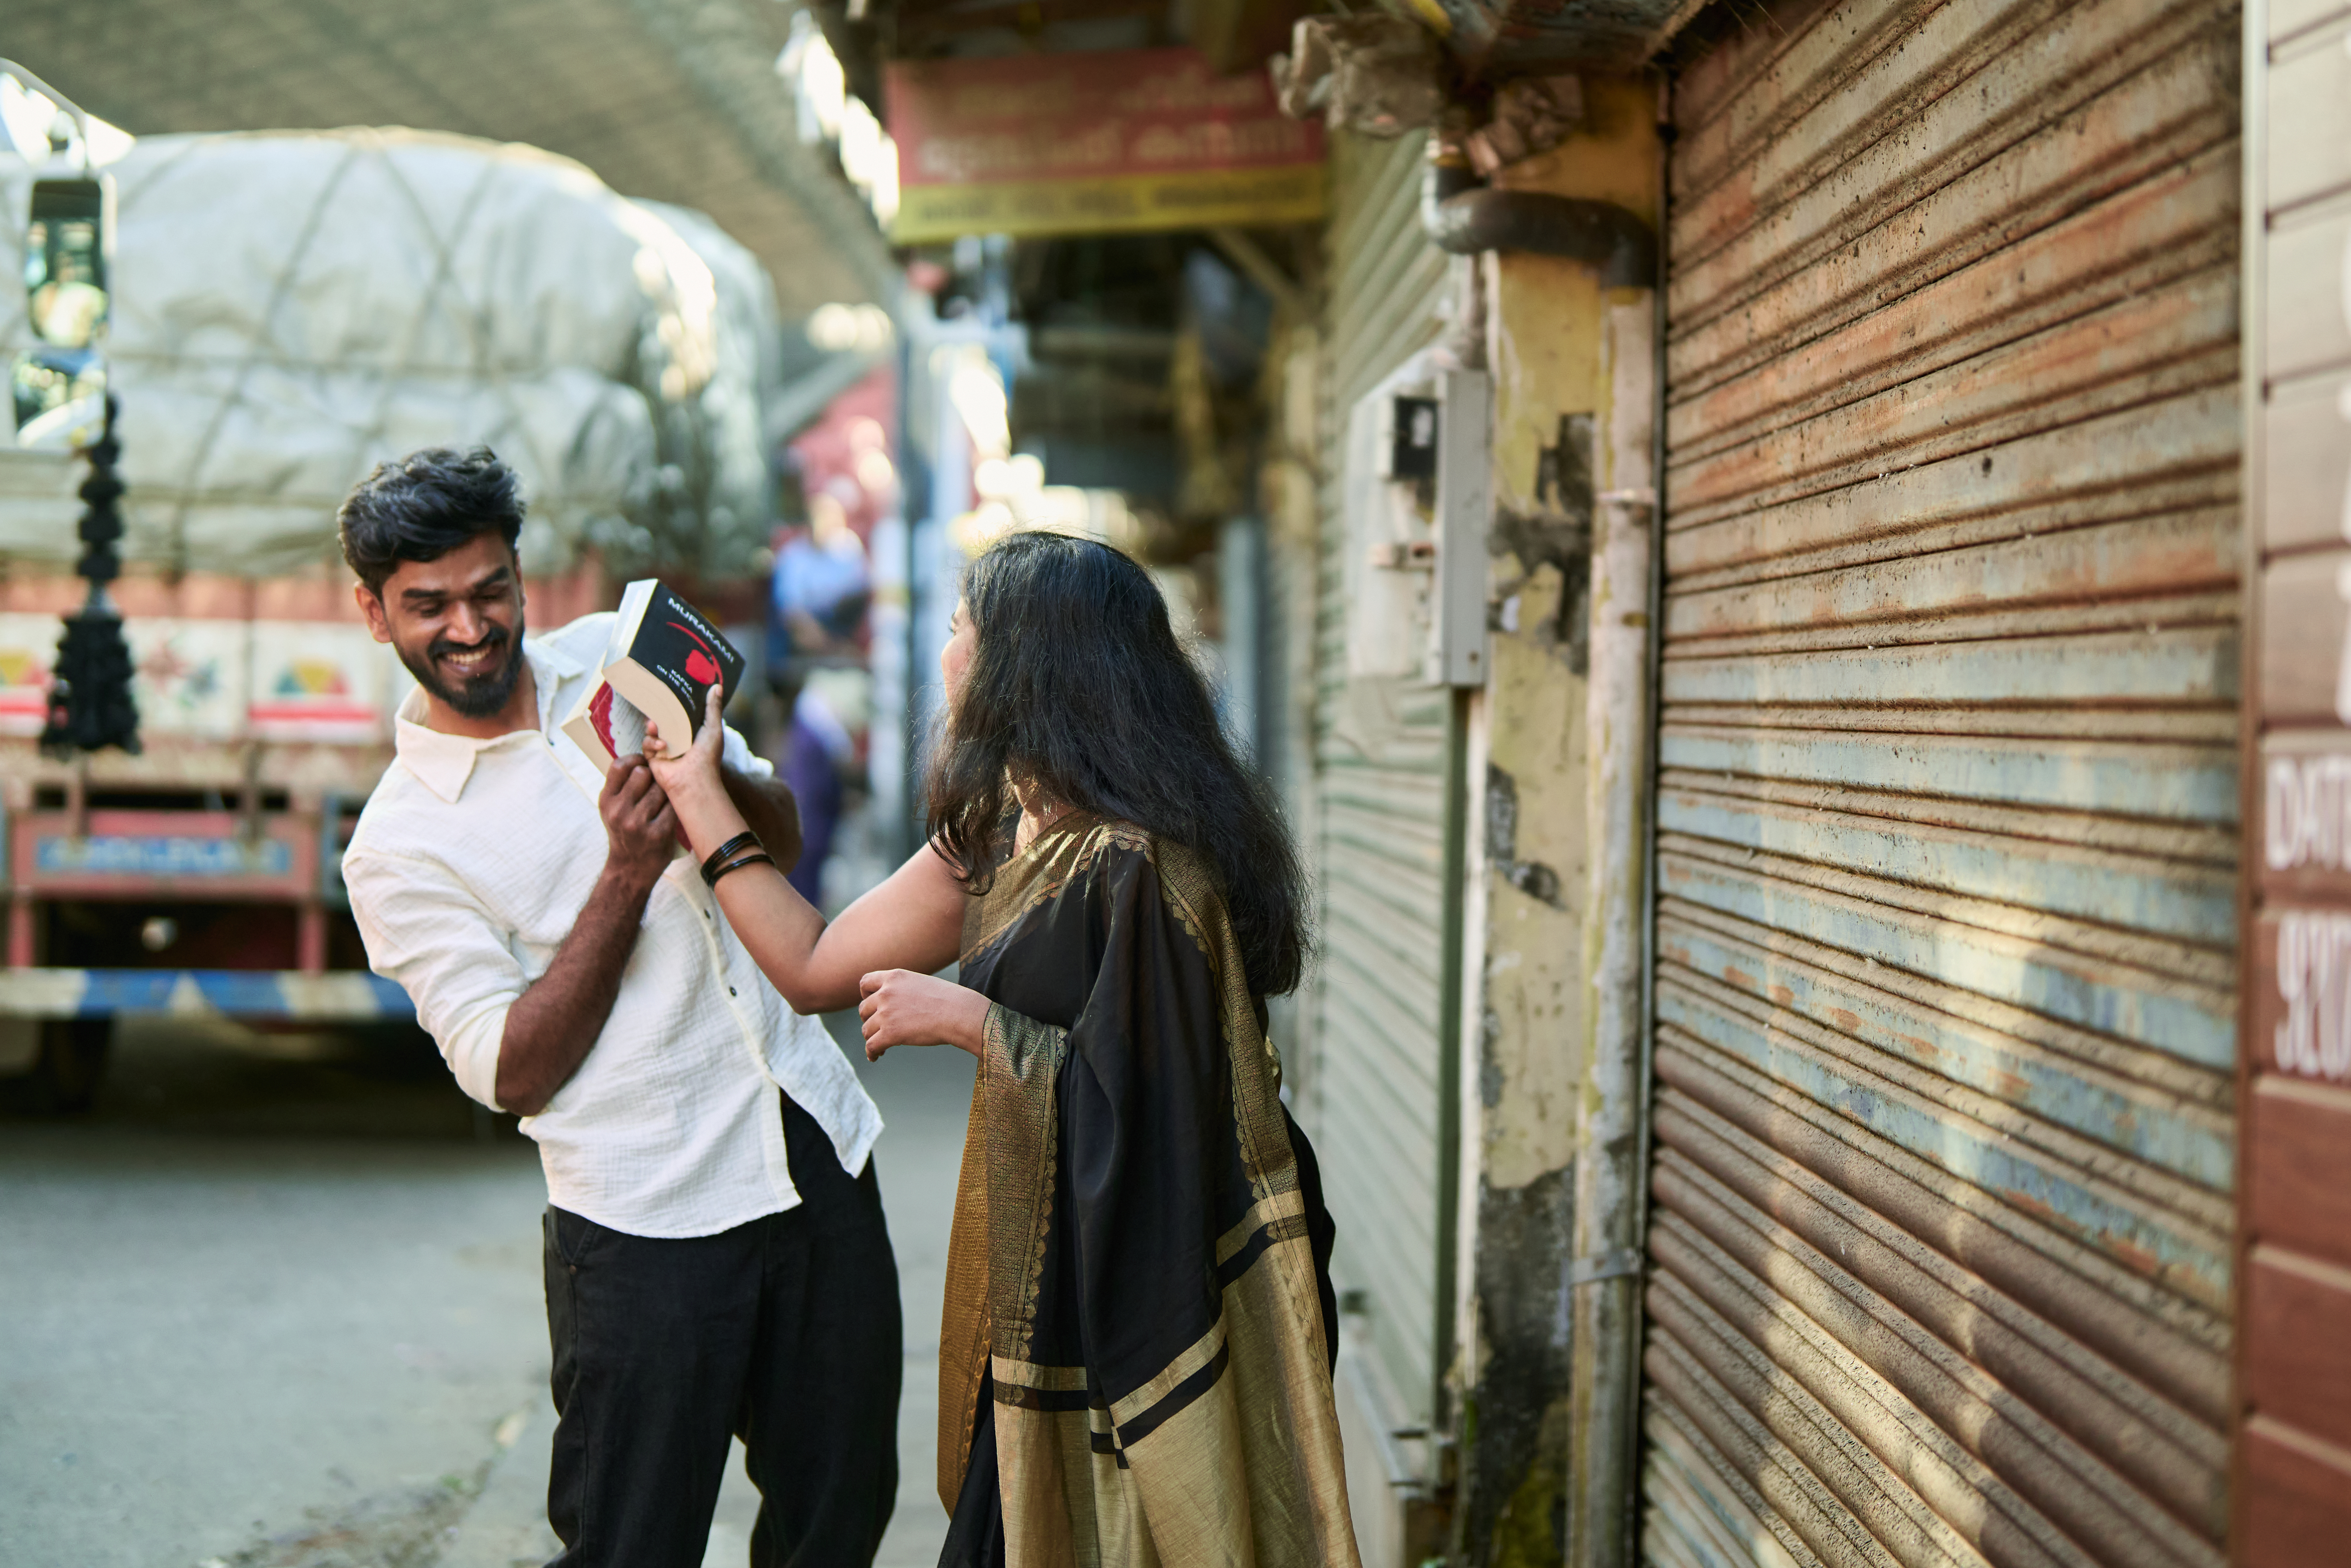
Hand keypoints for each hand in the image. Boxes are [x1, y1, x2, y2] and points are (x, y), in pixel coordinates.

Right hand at [600, 755, 678, 894]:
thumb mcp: (612, 809)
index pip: (620, 765)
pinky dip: (674, 808)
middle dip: (653, 776)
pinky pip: (673, 807)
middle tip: (656, 785)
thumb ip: (621, 785)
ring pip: (661, 789)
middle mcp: (619, 810)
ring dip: (666, 792)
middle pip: (643, 773)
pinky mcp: (658, 834)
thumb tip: (642, 753)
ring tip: (662, 801)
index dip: (636, 759)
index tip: (645, 763)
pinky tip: (670, 812)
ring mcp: (638, 823)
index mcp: (606, 800)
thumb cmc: (624, 832)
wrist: (630, 868)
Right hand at [644, 686, 738, 855]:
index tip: (668, 688)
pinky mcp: (654, 757)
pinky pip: (646, 743)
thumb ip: (713, 708)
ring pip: (652, 729)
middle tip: (654, 703)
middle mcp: (678, 737)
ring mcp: (665, 747)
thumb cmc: (707, 756)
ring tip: (655, 726)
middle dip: (658, 711)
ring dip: (652, 726)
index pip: (681, 712)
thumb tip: (717, 686)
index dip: (675, 702)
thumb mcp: (713, 728)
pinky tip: (661, 746)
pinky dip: (652, 743)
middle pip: (664, 718)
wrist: (694, 781)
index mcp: (692, 730)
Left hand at [857, 970, 988, 1061]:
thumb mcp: (920, 983)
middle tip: (880, 1028)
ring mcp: (886, 1013)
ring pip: (866, 1030)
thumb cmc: (948, 1000)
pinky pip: (871, 1046)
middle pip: (863, 1009)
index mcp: (894, 977)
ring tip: (881, 1045)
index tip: (872, 1004)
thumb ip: (903, 989)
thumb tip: (896, 1005)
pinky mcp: (890, 1033)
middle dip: (869, 1020)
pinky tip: (876, 1057)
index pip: (865, 983)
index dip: (865, 995)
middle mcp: (886, 993)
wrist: (959, 1013)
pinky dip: (871, 1053)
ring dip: (872, 1038)